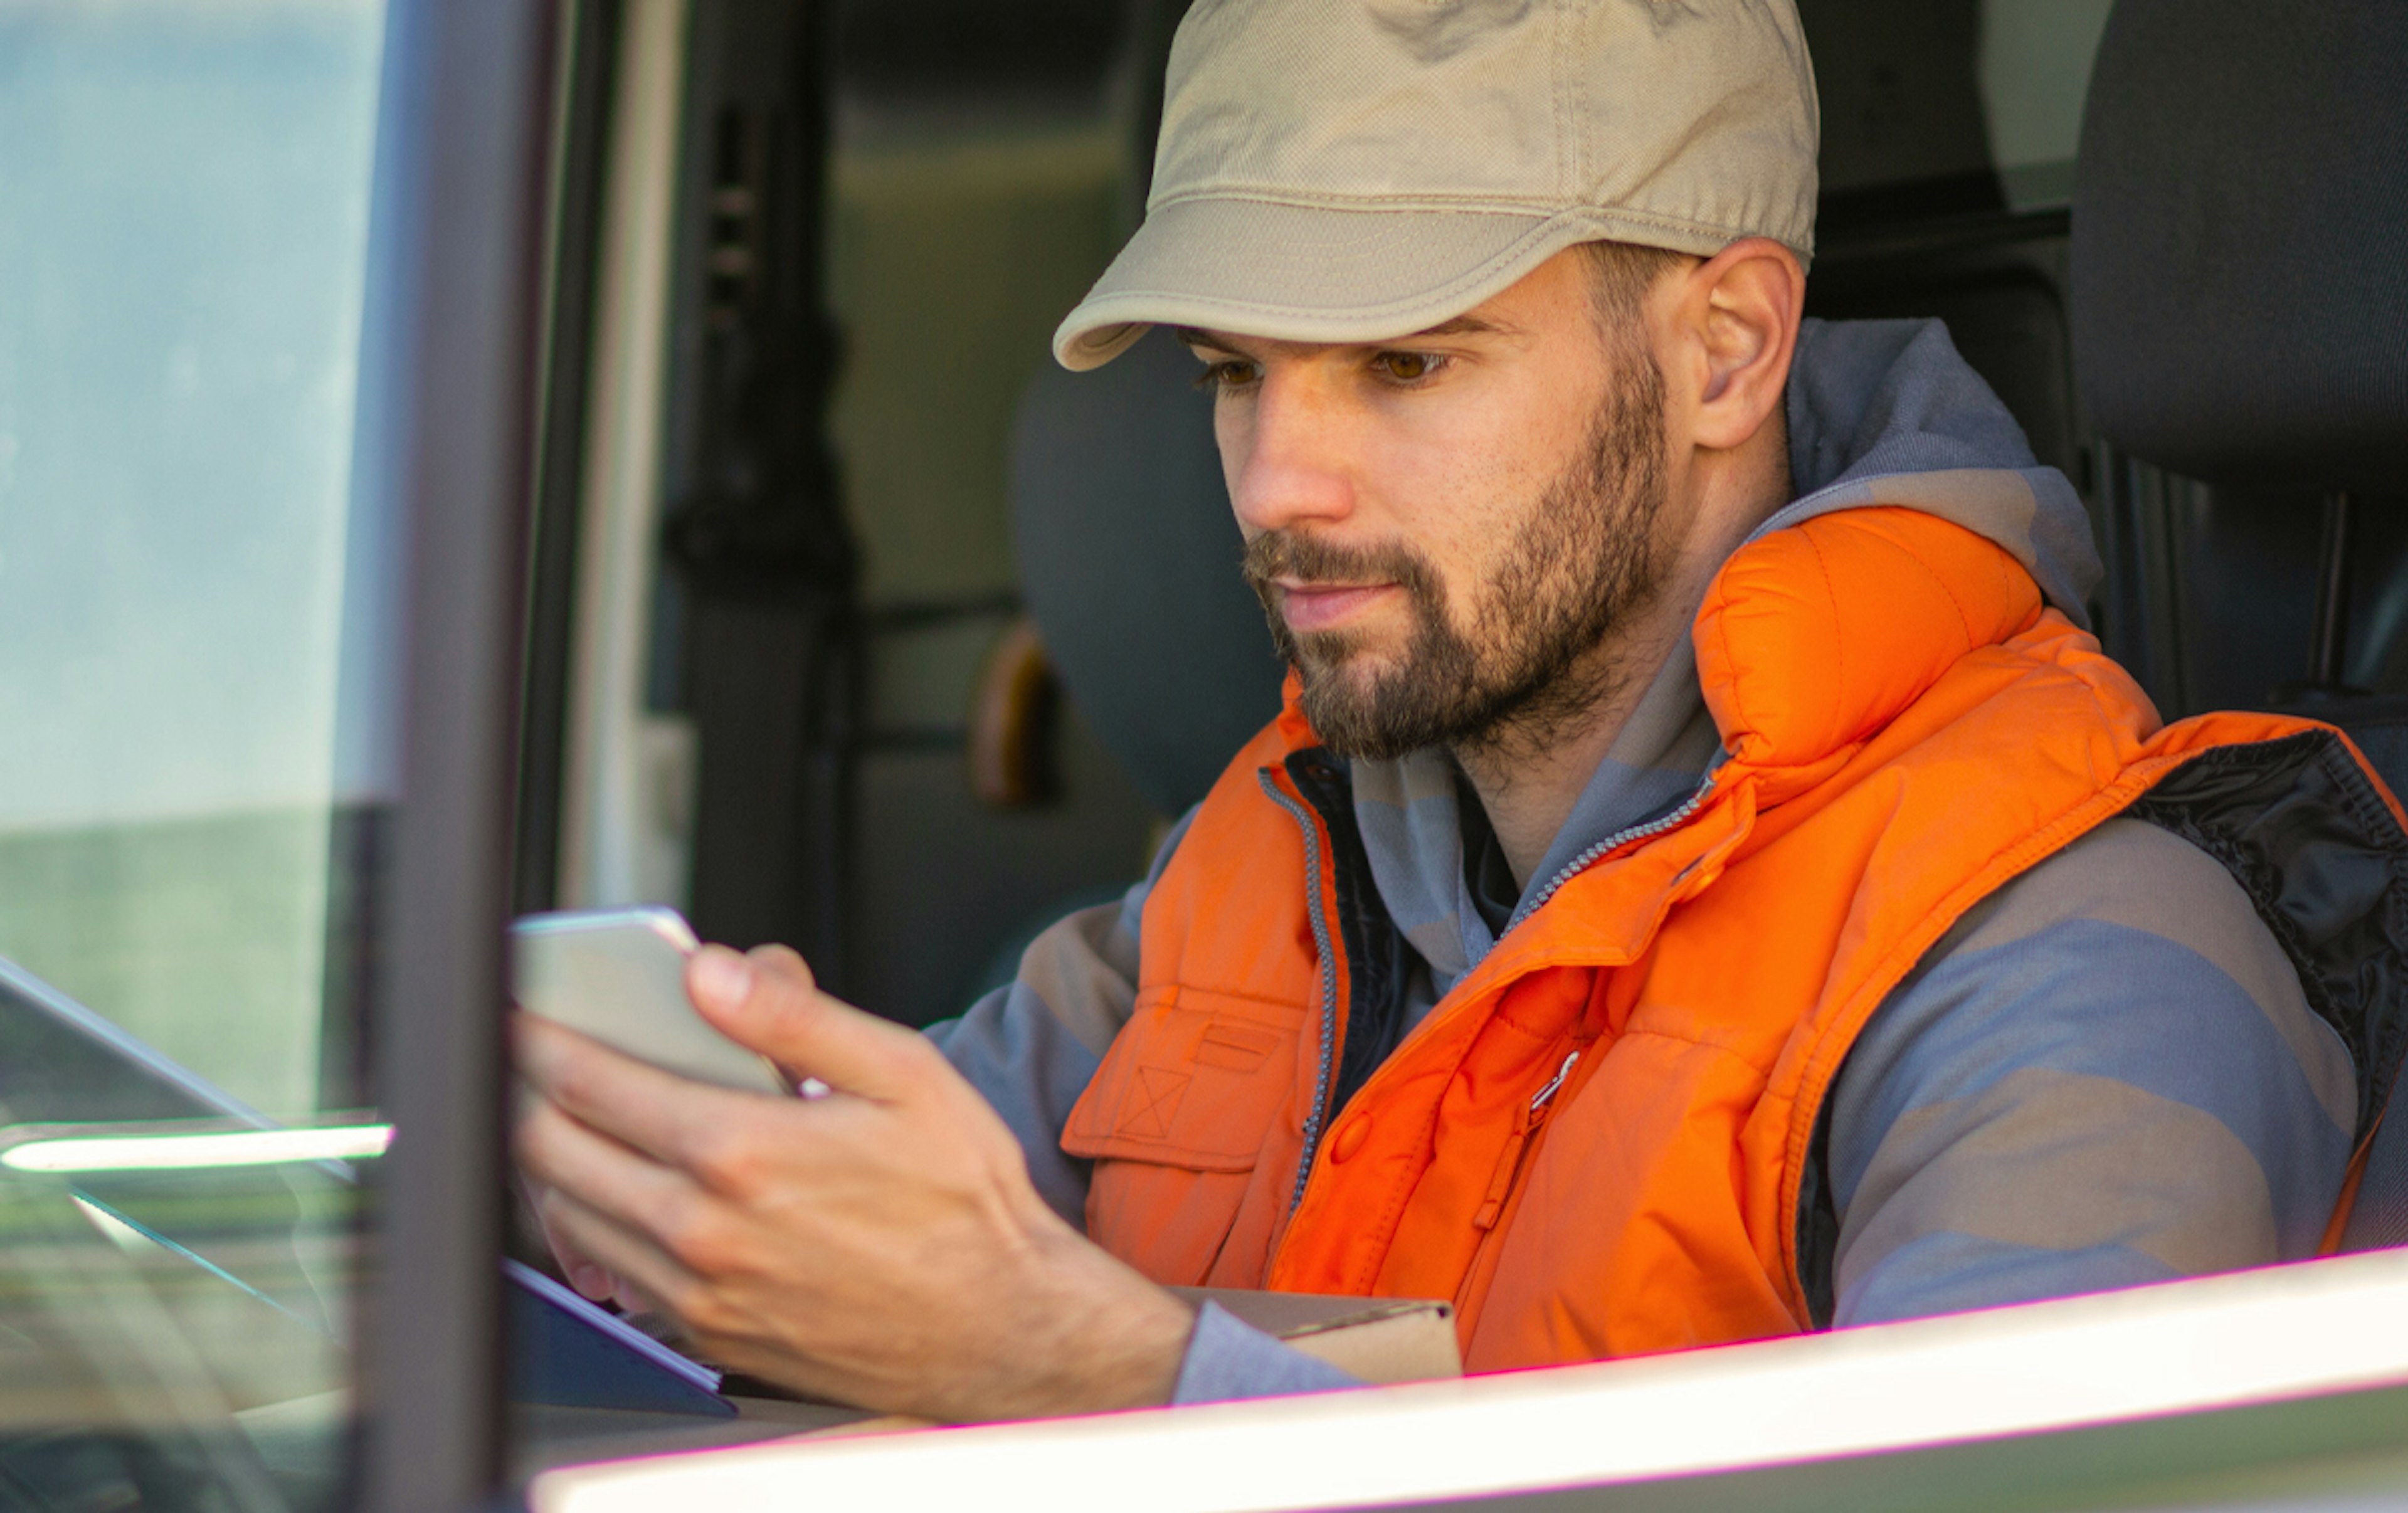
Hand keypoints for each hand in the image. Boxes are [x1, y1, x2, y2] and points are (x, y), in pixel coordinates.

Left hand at [510, 944, 1195, 1421]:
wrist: (1000, 1327)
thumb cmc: (962, 1200)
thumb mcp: (904, 1074)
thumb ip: (796, 1017)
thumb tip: (712, 972)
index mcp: (743, 1151)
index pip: (591, 1082)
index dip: (540, 1035)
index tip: (523, 1010)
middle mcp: (704, 1229)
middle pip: (552, 1150)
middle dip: (523, 1092)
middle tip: (526, 1056)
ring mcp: (698, 1291)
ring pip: (567, 1217)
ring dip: (548, 1160)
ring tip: (560, 1115)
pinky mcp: (706, 1333)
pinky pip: (608, 1275)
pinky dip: (589, 1225)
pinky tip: (613, 1191)